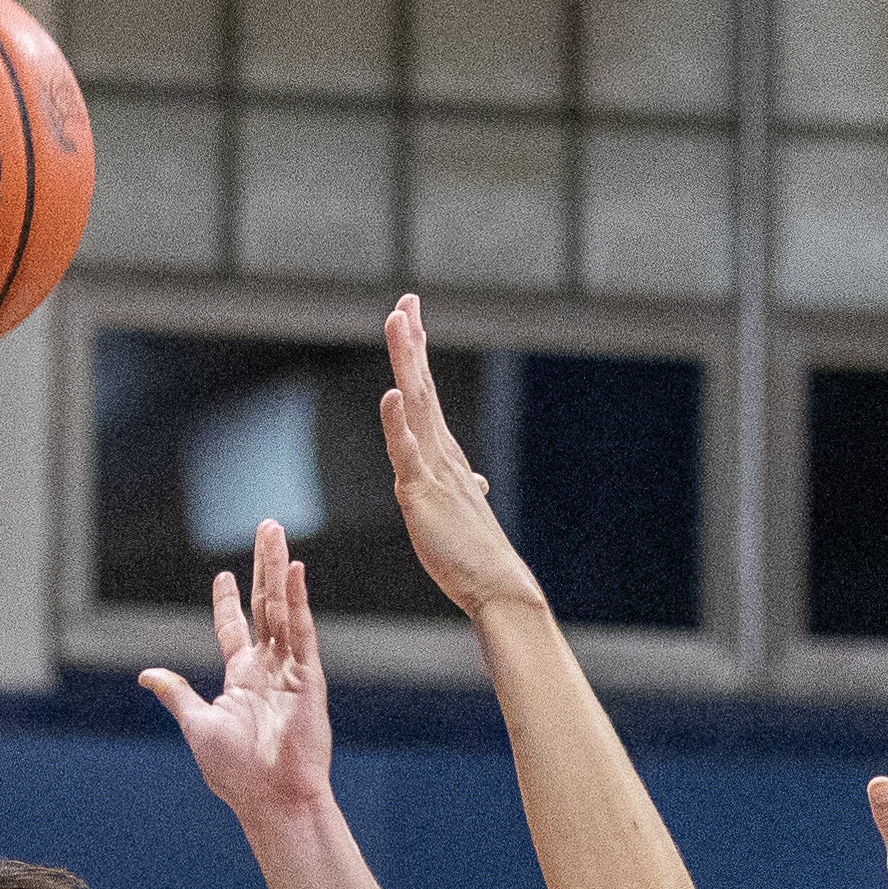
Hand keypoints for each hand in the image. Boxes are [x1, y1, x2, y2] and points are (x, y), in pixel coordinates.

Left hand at [139, 517, 334, 832]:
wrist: (270, 800)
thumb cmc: (235, 773)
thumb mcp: (197, 725)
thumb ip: (177, 694)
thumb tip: (147, 675)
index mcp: (240, 679)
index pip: (234, 628)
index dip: (228, 600)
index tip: (224, 575)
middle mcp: (267, 669)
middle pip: (264, 605)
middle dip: (263, 566)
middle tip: (266, 527)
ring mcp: (290, 671)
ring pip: (283, 609)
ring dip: (280, 570)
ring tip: (277, 533)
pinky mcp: (308, 679)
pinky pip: (302, 633)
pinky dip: (298, 602)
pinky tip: (295, 572)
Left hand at [379, 294, 542, 620]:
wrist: (496, 585)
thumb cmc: (476, 557)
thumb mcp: (463, 515)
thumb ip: (462, 492)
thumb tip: (475, 481)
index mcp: (444, 457)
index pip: (426, 397)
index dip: (418, 357)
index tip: (411, 318)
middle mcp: (440, 454)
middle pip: (422, 388)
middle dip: (412, 343)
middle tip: (405, 302)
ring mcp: (433, 470)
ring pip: (416, 406)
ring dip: (406, 363)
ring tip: (398, 323)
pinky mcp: (422, 494)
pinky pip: (406, 452)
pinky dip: (397, 422)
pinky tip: (391, 393)